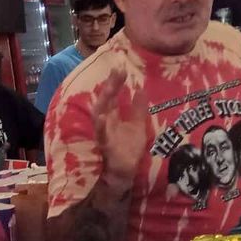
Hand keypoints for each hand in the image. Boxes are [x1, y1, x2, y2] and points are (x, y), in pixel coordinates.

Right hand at [93, 68, 149, 188]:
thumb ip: (138, 108)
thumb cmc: (128, 149)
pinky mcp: (105, 147)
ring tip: (108, 90)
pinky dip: (100, 126)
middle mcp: (105, 123)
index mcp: (112, 116)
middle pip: (105, 101)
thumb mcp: (137, 125)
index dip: (115, 82)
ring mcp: (104, 134)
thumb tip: (141, 88)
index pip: (113, 95)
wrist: (124, 173)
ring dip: (102, 103)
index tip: (121, 68)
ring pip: (99, 116)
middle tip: (116, 71)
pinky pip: (101, 136)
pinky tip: (102, 117)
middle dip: (110, 86)